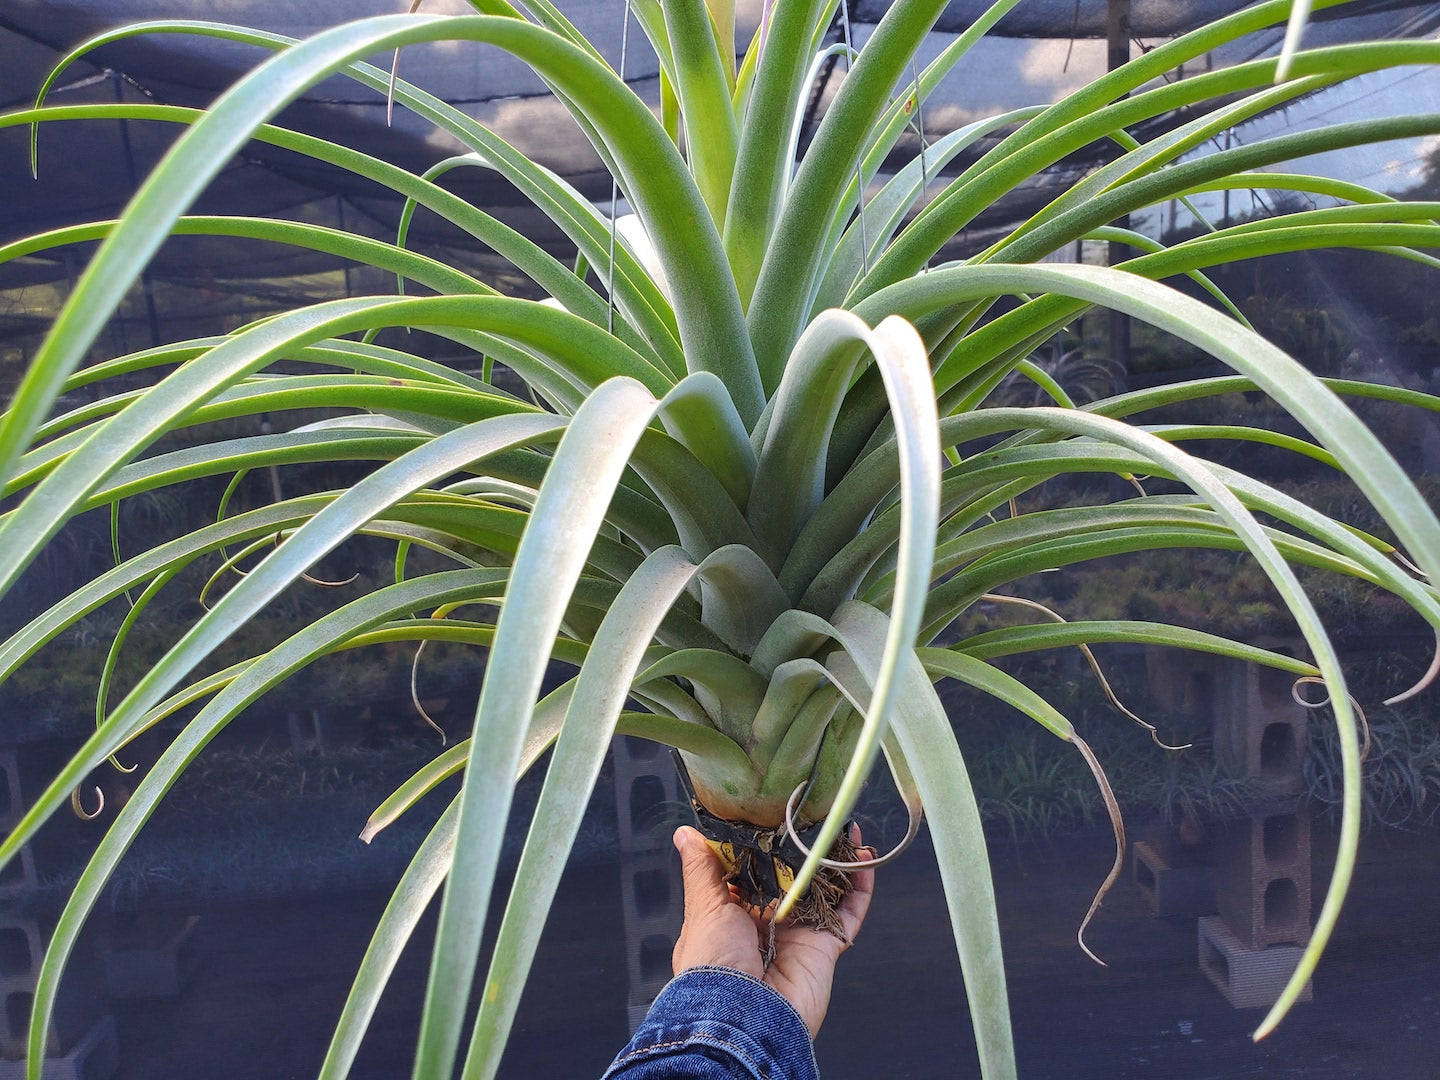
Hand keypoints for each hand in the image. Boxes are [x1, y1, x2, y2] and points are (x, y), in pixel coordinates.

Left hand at [670, 823, 874, 1038]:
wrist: (743, 1017)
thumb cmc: (713, 962)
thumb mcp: (704, 908)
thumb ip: (702, 869)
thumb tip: (685, 834)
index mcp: (733, 914)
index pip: (753, 871)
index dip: (765, 845)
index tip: (775, 815)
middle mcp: (767, 922)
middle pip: (793, 878)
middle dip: (806, 849)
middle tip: (818, 817)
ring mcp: (798, 934)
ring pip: (824, 890)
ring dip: (838, 861)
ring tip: (849, 830)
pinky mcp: (824, 947)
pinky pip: (848, 914)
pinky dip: (860, 889)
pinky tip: (866, 860)